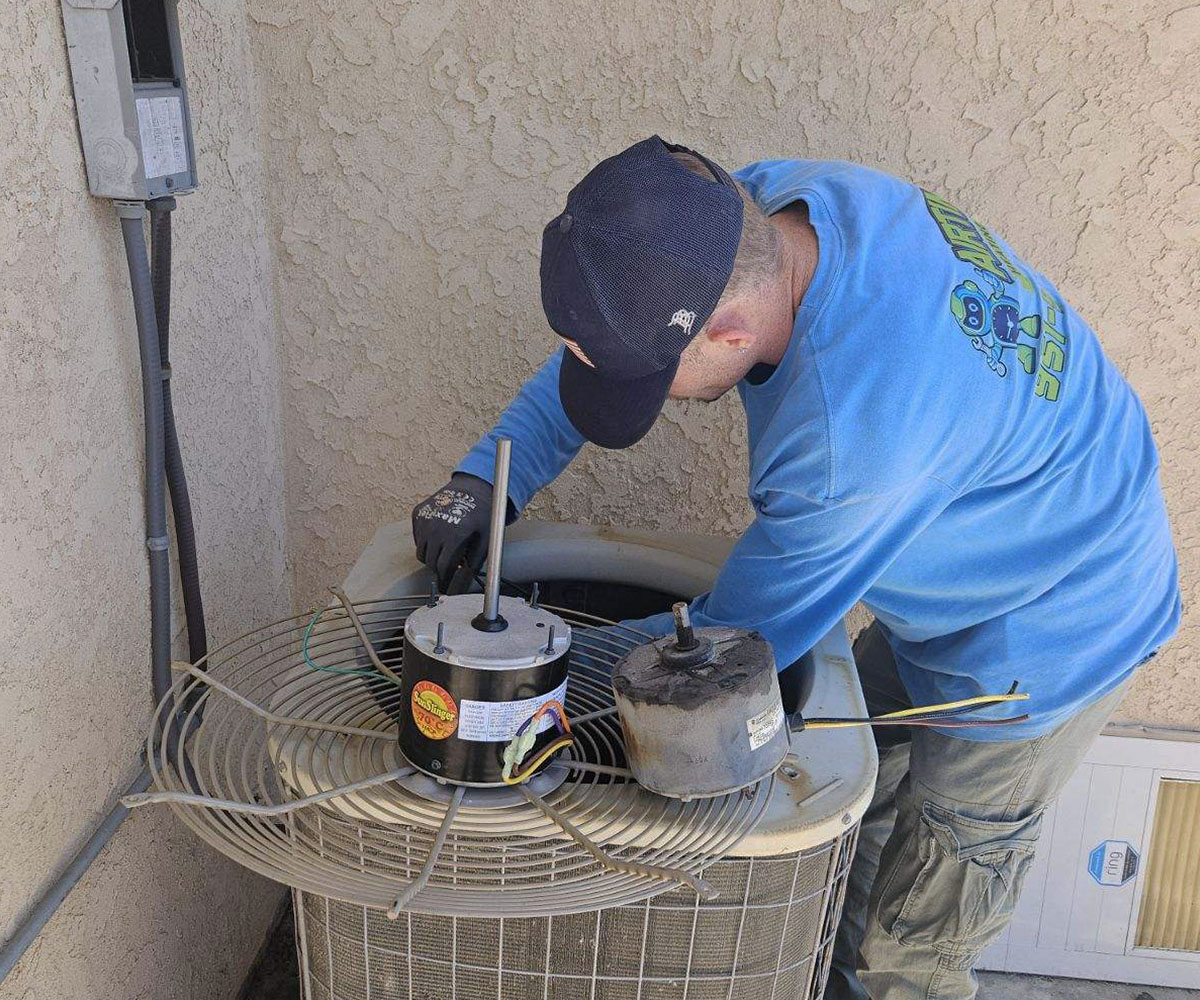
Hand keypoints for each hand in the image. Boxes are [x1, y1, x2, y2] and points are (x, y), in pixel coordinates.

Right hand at [412, 473, 495, 589]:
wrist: (471, 488)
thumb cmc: (481, 513)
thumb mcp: (485, 538)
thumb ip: (475, 561)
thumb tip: (465, 580)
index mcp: (453, 535)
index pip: (442, 567)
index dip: (444, 579)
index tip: (446, 585)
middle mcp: (435, 528)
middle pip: (430, 562)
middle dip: (439, 569)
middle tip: (447, 568)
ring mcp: (425, 519)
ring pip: (421, 552)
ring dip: (431, 556)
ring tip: (444, 551)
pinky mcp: (418, 513)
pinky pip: (417, 538)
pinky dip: (425, 542)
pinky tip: (438, 536)